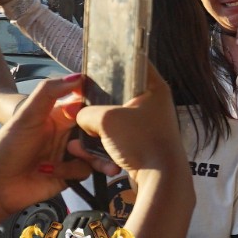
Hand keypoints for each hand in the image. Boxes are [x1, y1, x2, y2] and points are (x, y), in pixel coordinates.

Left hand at [0, 75, 100, 219]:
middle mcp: (67, 134)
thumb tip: (78, 76)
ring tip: (74, 155)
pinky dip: (73, 170)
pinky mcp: (72, 174)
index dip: (98, 105)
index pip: (86, 106)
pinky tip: (53, 171)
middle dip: (102, 134)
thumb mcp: (26, 115)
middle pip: (96, 130)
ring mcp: (70, 154)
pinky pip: (86, 169)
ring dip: (91, 154)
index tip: (110, 106)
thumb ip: (49, 92)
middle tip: (105, 136)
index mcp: (59, 116)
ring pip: (96, 151)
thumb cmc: (6, 148)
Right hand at [73, 63, 185, 184]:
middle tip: (78, 106)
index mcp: (154, 87)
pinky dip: (103, 145)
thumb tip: (81, 118)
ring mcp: (147, 124)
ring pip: (113, 119)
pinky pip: (115, 138)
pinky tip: (88, 153)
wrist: (159, 178)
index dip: (114, 59)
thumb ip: (87, 112)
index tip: (93, 62)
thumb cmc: (140, 140)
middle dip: (96, 104)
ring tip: (81, 140)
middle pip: (117, 94)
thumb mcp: (106, 119)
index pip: (134, 61)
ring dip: (96, 130)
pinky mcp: (140, 143)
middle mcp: (153, 102)